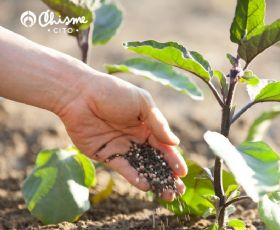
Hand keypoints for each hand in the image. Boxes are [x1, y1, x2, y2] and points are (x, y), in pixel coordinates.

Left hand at [56, 73, 186, 200]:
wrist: (79, 94)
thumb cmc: (113, 92)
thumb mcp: (142, 103)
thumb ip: (158, 124)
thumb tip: (175, 143)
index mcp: (147, 125)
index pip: (164, 146)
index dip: (174, 159)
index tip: (182, 173)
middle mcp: (136, 138)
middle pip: (155, 160)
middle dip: (167, 175)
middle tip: (178, 190)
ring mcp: (121, 147)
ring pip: (141, 168)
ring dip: (154, 181)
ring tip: (166, 194)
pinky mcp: (106, 155)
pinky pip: (123, 168)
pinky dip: (134, 177)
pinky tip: (145, 185)